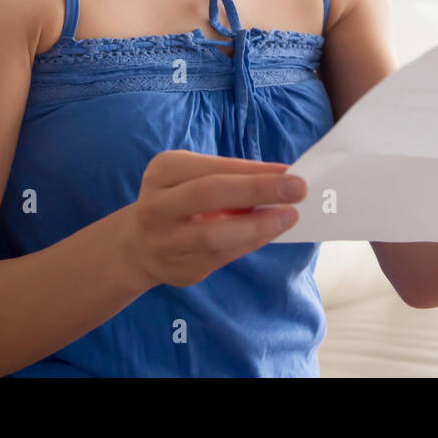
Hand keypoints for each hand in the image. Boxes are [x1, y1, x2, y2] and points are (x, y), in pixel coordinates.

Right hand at [125, 150, 306, 288]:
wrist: (140, 245)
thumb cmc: (180, 199)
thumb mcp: (194, 177)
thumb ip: (230, 176)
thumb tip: (282, 178)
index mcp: (162, 171)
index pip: (213, 168)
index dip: (253, 170)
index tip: (289, 170)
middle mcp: (156, 205)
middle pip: (209, 194)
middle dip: (257, 190)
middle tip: (297, 189)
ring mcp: (165, 241)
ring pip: (215, 235)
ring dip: (258, 225)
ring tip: (289, 216)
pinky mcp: (179, 269)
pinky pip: (221, 257)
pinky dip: (250, 243)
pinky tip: (270, 232)